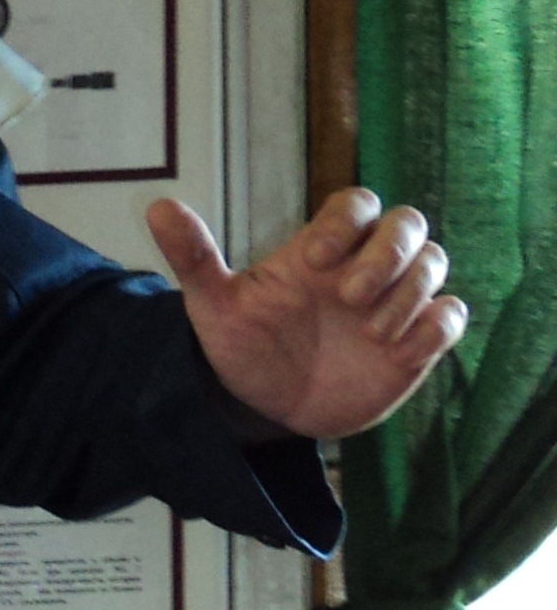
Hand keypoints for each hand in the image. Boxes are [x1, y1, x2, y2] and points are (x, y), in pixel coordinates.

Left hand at [146, 188, 467, 440]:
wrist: (261, 407)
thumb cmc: (240, 345)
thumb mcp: (213, 304)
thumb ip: (193, 257)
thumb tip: (158, 206)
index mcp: (316, 251)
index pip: (355, 203)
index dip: (346, 221)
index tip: (311, 261)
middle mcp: (359, 269)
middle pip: (407, 223)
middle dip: (389, 251)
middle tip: (348, 295)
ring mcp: (391, 304)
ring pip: (435, 262)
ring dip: (411, 291)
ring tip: (370, 332)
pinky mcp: (413, 344)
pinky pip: (451, 315)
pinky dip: (436, 325)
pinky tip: (400, 350)